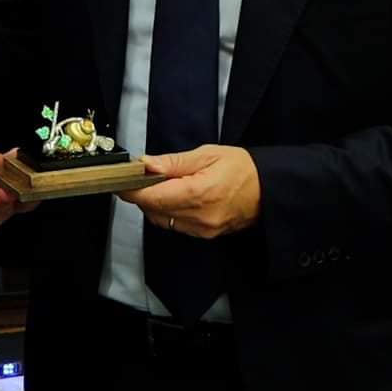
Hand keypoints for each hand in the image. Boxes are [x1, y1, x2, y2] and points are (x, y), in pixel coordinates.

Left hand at [0, 144, 25, 236]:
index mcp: (3, 181)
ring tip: (4, 194)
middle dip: (22, 194)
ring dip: (4, 204)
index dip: (31, 181)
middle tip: (22, 187)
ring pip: (2, 213)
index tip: (34, 175)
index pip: (25, 184)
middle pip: (19, 202)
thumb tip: (18, 155)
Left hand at [118, 144, 260, 238]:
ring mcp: (203, 229)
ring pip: (162, 220)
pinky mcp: (206, 235)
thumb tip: (145, 164)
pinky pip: (176, 225)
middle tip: (143, 177)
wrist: (270, 189)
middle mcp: (199, 217)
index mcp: (198, 193)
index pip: (151, 197)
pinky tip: (178, 197)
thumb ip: (173, 162)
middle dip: (143, 194)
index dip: (131, 190)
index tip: (122, 180)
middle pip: (153, 210)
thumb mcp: (207, 154)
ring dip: (156, 204)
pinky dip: (170, 212)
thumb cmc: (242, 168)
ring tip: (165, 185)